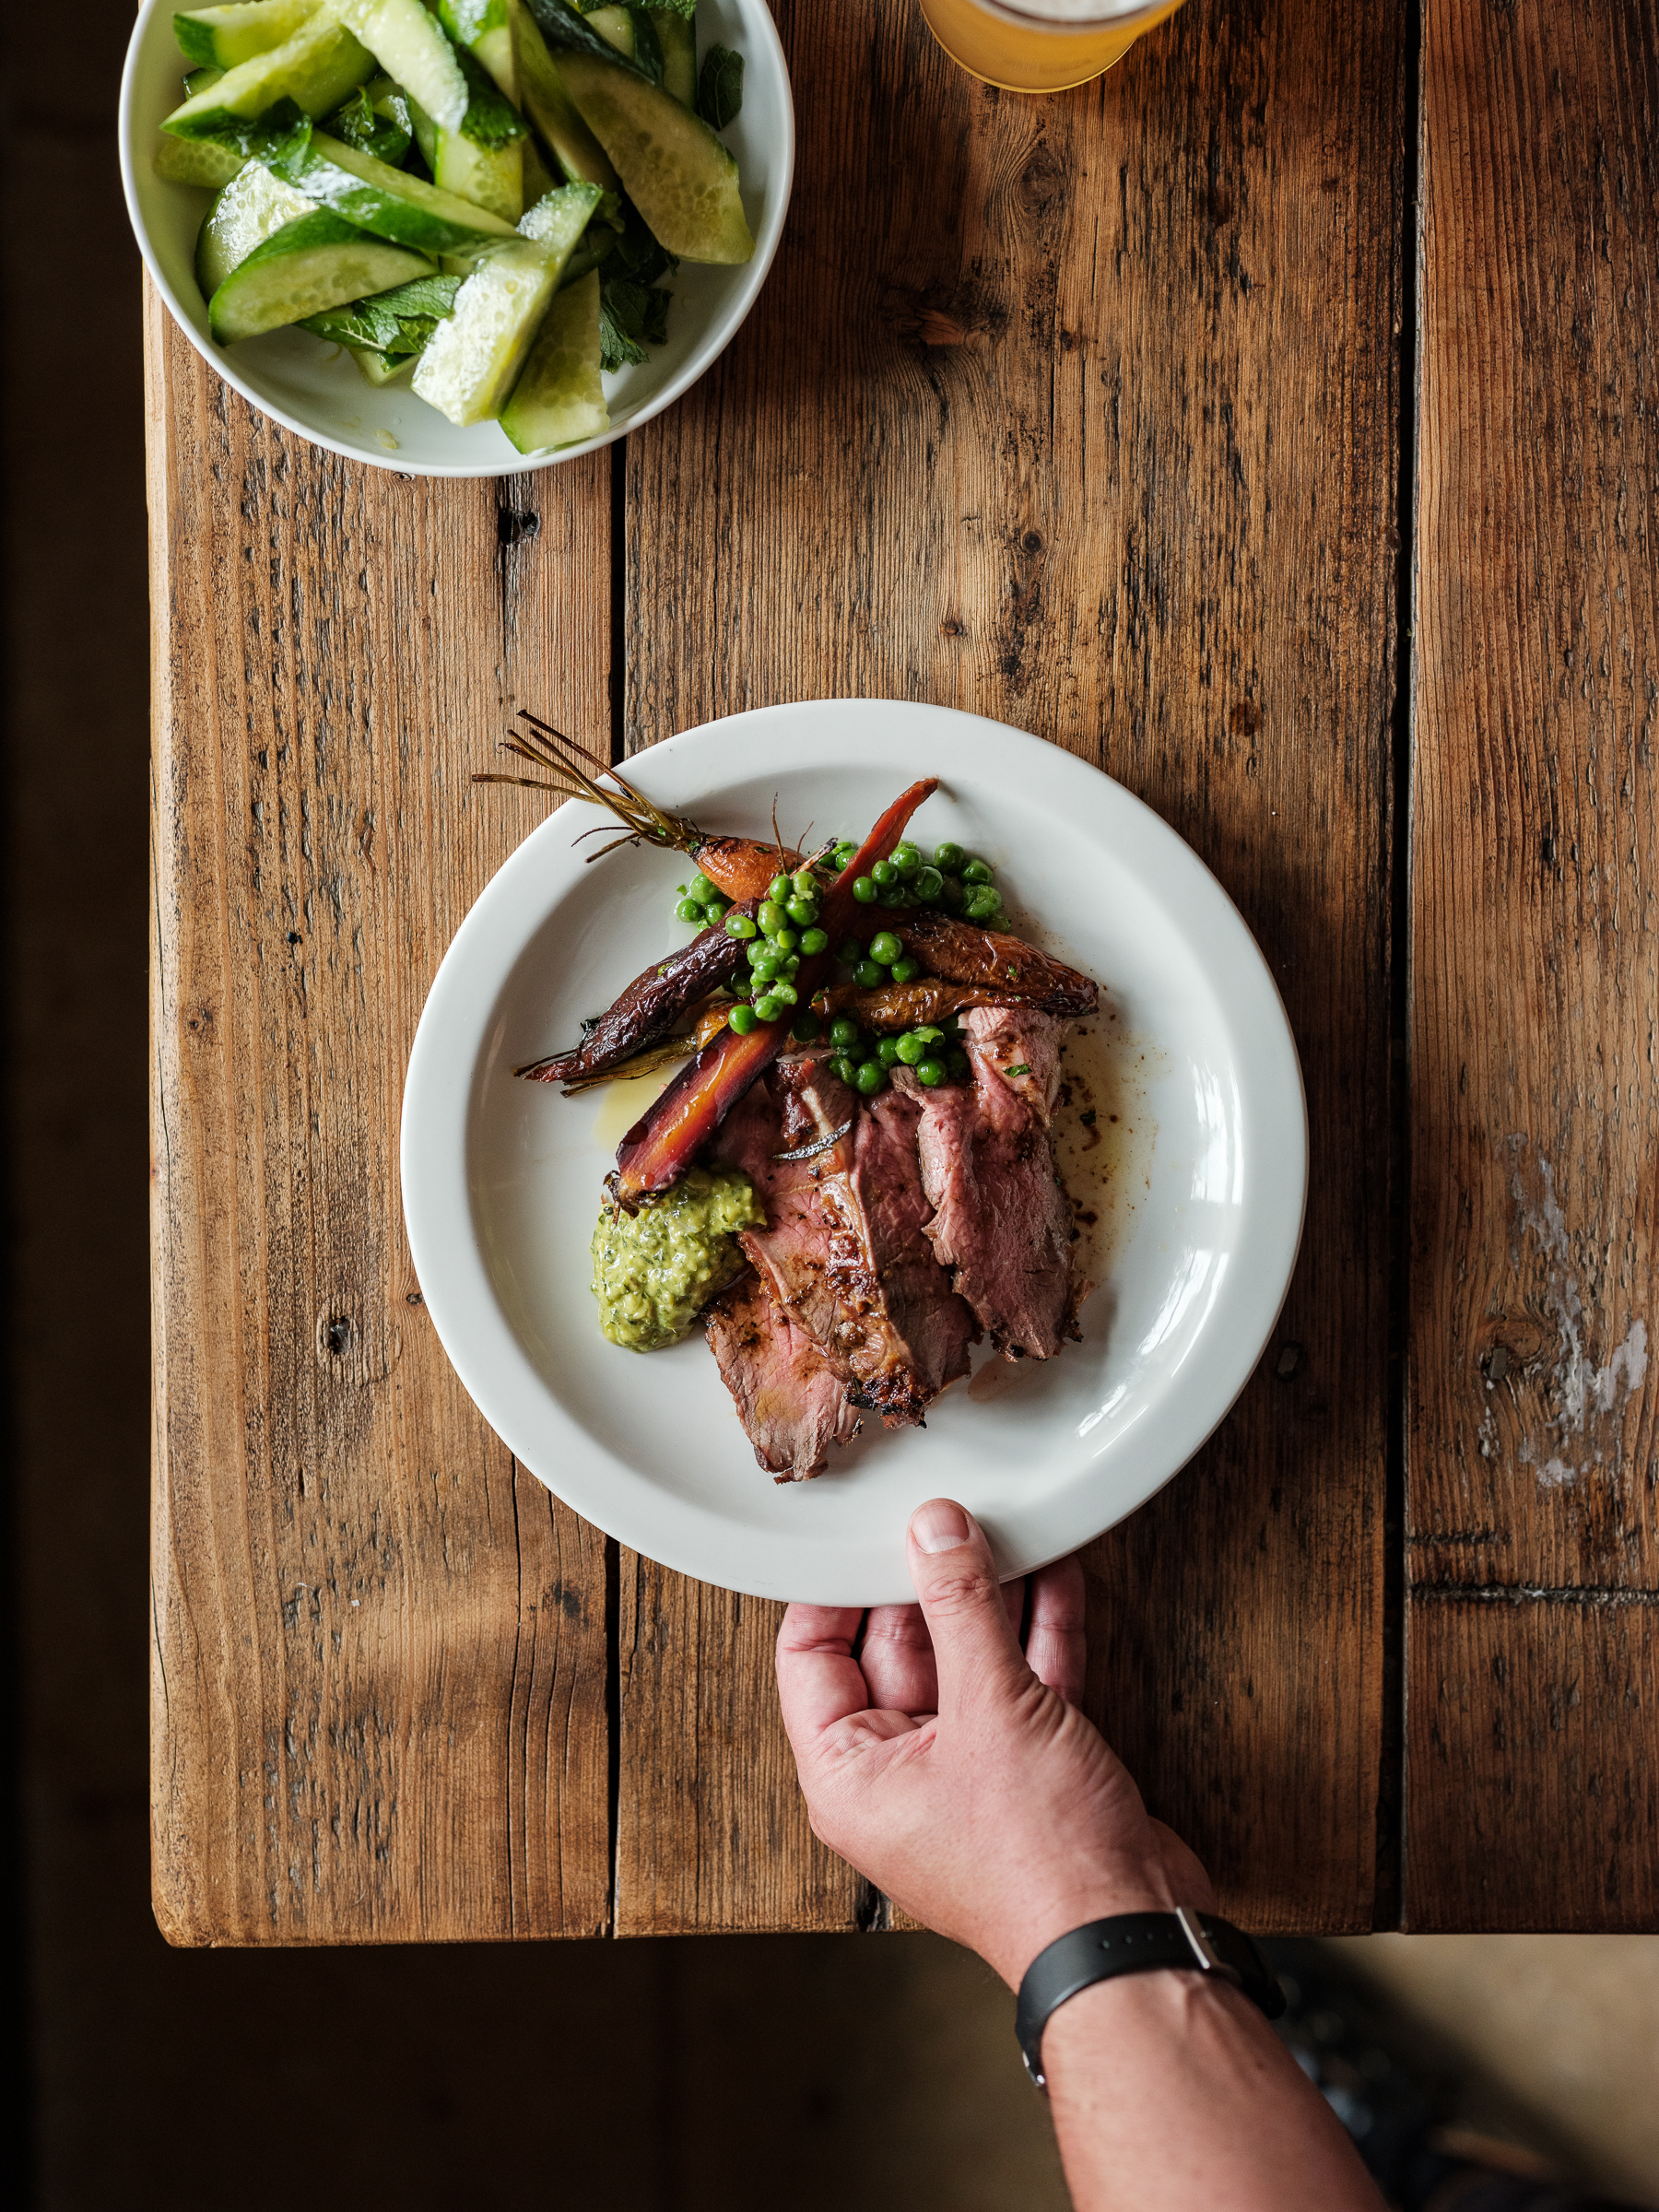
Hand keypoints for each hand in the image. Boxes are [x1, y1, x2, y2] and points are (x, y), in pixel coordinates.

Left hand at [776, 1496, 1213, 1986]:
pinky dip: (1038, 1631)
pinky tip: (1053, 1573)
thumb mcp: (991, 1710)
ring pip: (968, 1660)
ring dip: (991, 1598)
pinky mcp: (1031, 1769)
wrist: (1131, 1935)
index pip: (811, 1656)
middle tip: (948, 1515)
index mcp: (849, 1775)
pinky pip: (1022, 1683)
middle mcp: (899, 1775)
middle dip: (928, 1581)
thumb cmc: (1040, 1866)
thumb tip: (935, 1531)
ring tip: (1004, 1527)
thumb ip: (961, 1608)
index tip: (859, 1529)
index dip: (834, 1588)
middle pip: (897, 1648)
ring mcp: (968, 1771)